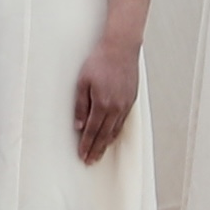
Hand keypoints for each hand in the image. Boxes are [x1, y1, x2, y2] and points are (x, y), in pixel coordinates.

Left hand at [71, 34, 142, 164]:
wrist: (121, 48)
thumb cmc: (99, 62)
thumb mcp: (82, 82)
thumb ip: (80, 106)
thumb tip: (79, 125)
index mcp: (102, 104)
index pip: (92, 131)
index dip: (86, 145)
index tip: (82, 156)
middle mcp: (116, 108)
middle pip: (104, 135)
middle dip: (96, 149)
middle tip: (90, 161)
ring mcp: (125, 105)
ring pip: (115, 130)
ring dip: (106, 143)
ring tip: (99, 153)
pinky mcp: (131, 100)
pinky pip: (122, 122)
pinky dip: (115, 132)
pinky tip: (111, 137)